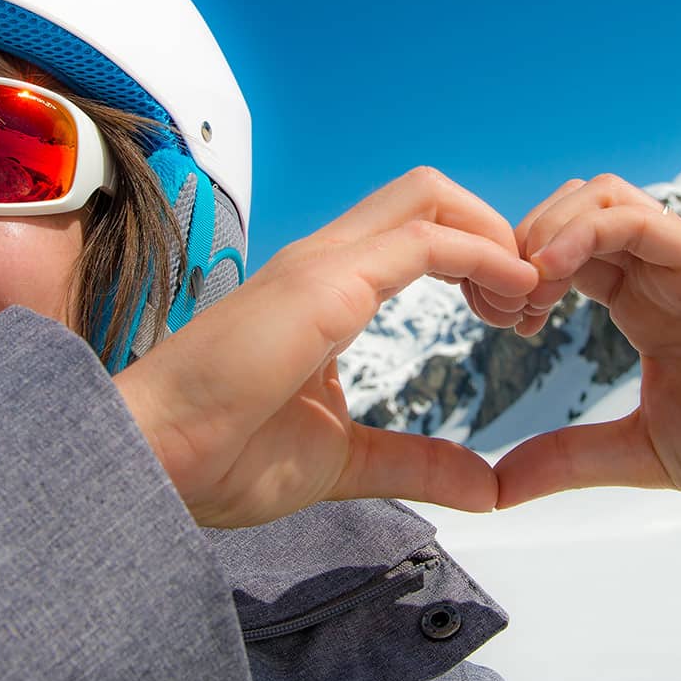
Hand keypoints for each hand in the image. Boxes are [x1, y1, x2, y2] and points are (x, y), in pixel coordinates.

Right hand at [113, 169, 538, 527]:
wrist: (152, 464)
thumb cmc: (219, 460)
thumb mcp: (345, 462)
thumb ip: (415, 464)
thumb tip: (484, 485)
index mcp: (324, 290)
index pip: (415, 232)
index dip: (477, 259)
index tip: (512, 318)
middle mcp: (324, 261)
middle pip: (430, 195)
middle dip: (495, 232)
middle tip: (528, 305)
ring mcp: (321, 264)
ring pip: (430, 197)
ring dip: (495, 237)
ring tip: (526, 301)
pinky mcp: (326, 283)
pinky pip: (425, 239)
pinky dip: (484, 254)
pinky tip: (513, 295)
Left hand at [492, 176, 680, 512]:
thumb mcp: (640, 453)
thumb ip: (569, 458)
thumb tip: (496, 488)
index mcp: (642, 303)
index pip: (563, 252)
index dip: (516, 273)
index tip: (494, 322)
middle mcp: (663, 273)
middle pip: (572, 210)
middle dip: (520, 244)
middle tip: (501, 306)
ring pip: (599, 197)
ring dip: (546, 230)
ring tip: (526, 293)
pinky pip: (638, 219)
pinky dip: (582, 233)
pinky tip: (553, 276)